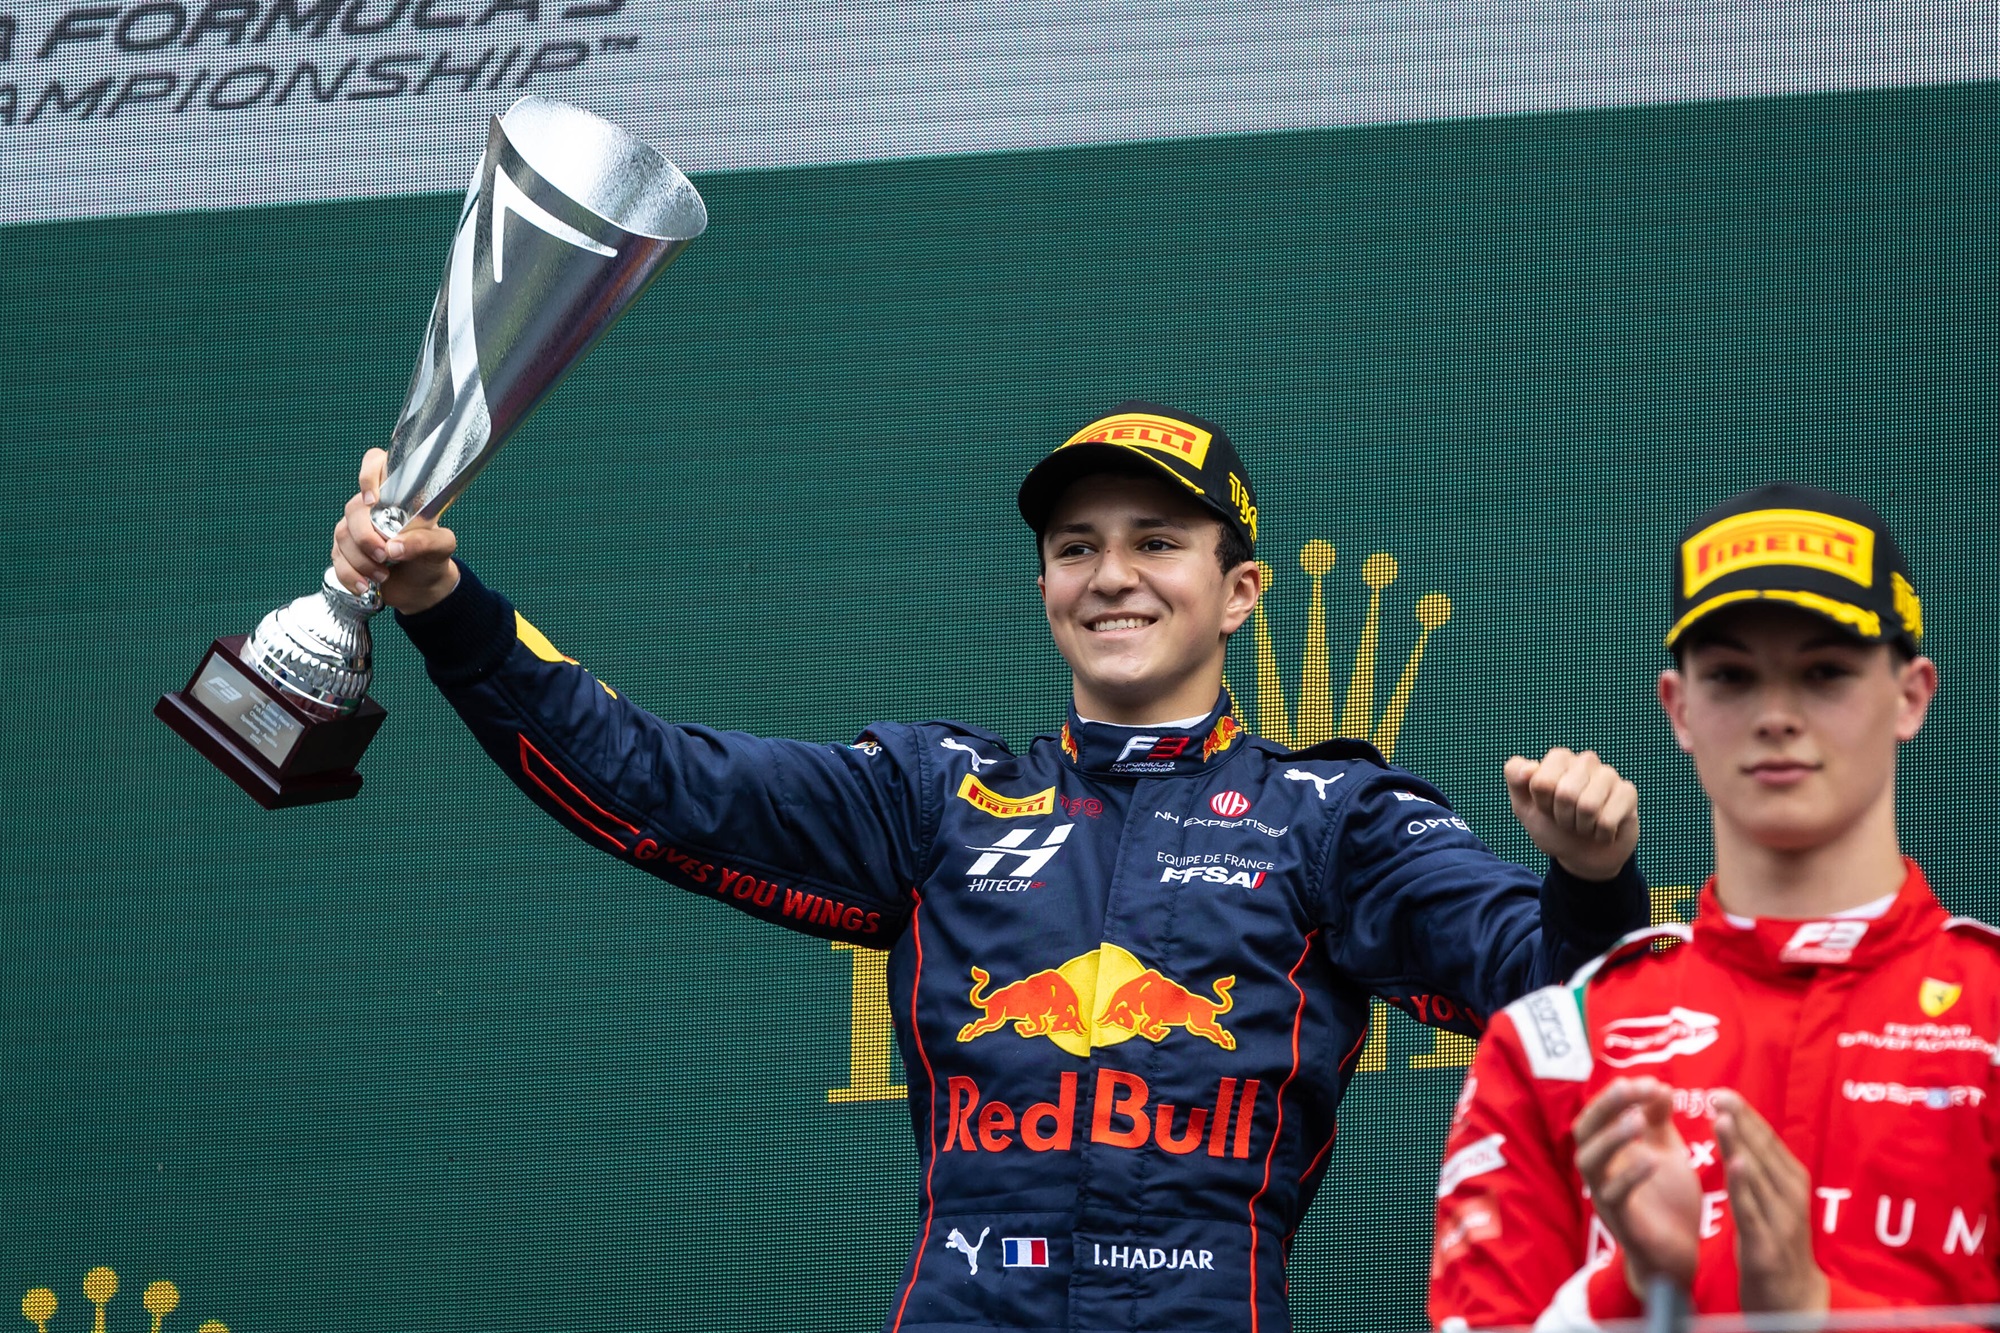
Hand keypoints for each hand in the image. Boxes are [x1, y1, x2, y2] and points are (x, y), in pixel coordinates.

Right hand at [330, 448, 460, 614]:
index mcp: (398, 494)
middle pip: (354, 508)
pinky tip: (366, 587)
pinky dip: (350, 575)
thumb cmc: (433, 557)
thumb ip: (424, 542)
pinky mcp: (346, 551)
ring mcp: (356, 528)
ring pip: (342, 535)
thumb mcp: (441, 546)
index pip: (375, 463)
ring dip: (360, 561)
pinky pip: (337, 559)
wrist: (424, 586)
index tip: (373, 500)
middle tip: (385, 556)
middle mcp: (373, 507)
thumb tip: (394, 547)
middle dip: (365, 536)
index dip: (368, 474)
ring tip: (383, 576)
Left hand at [1505, 747, 1638, 880]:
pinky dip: (1600, 835)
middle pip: (1565, 793)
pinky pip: (1607, 819)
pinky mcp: (1628, 792)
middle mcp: (1585, 761)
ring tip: (1584, 824)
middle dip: (1562, 817)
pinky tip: (1602, 830)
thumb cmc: (1552, 826)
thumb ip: (1515, 779)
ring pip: (1588, 806)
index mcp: (1559, 759)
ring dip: (1581, 826)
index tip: (1546, 808)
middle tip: (1567, 819)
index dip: (1542, 803)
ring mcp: (1609, 775)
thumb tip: (1529, 767)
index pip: (1541, 780)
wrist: (1582, 855)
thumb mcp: (1523, 806)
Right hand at [1573, 1077, 1700, 1293]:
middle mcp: (1599, 1171)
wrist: (1677, 1255)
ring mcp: (1604, 1196)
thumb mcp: (1666, 1152)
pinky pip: (1614, 1195)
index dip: (1619, 1094)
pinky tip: (1651, 1160)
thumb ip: (1659, 1122)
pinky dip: (1630, 1175)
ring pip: (1590, 1161)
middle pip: (1584, 1130)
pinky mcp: (1619, 1222)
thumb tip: (1658, 1086)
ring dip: (1611, 1137)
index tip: (1651, 1083)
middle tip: (1630, 1089)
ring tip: (1637, 1120)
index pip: (1600, 1113)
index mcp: (1609, 1151)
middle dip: (1605, 1107)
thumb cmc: (1668, 1202)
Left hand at [1715, 1090, 1827, 1313]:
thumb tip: (1740, 1128)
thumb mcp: (1773, 1201)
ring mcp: (1780, 1223)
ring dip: (1740, 1145)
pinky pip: (1751, 1212)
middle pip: (1763, 1153)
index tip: (1722, 1092)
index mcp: (1792, 1183)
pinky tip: (1735, 1164)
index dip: (1746, 1116)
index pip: (1768, 1142)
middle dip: (1740, 1122)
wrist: (1794, 1301)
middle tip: (1717, 1094)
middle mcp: (1790, 1198)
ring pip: (1756, 1177)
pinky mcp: (1765, 1247)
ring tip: (1723, 1117)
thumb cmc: (1777, 1244)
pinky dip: (1744, 1187)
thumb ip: (1760, 1169)